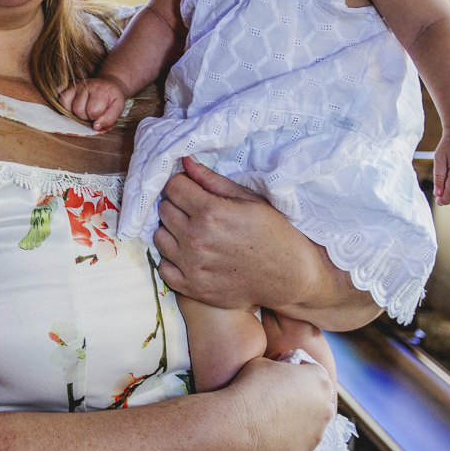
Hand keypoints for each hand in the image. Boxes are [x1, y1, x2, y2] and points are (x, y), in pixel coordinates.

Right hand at [58, 75, 127, 130]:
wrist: (109, 85)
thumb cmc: (112, 98)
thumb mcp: (118, 108)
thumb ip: (109, 119)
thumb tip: (95, 127)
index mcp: (101, 91)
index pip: (93, 111)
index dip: (96, 117)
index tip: (100, 114)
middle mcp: (86, 86)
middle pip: (78, 110)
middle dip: (85, 116)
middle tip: (92, 113)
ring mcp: (76, 85)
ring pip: (67, 105)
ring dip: (75, 113)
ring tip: (84, 110)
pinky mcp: (69, 86)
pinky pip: (61, 100)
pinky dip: (66, 107)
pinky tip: (75, 107)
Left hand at [153, 158, 380, 329]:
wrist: (290, 277)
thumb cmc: (274, 234)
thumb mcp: (249, 200)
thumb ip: (213, 181)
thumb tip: (185, 162)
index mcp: (211, 213)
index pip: (173, 187)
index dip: (183, 185)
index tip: (193, 190)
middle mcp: (196, 239)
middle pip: (164, 209)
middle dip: (177, 205)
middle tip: (195, 211)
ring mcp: (192, 266)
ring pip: (159, 237)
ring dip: (172, 231)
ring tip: (193, 232)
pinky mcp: (192, 288)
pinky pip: (163, 267)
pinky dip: (172, 259)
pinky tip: (190, 254)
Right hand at [227, 353, 333, 450]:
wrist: (239, 423)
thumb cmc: (251, 387)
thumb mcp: (266, 363)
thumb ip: (282, 367)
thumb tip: (281, 374)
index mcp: (319, 379)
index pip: (314, 375)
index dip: (298, 377)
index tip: (284, 382)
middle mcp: (325, 406)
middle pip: (317, 402)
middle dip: (303, 402)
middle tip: (280, 404)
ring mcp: (318, 432)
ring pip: (311, 426)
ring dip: (298, 424)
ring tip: (274, 422)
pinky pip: (299, 445)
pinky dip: (289, 442)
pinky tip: (271, 437)